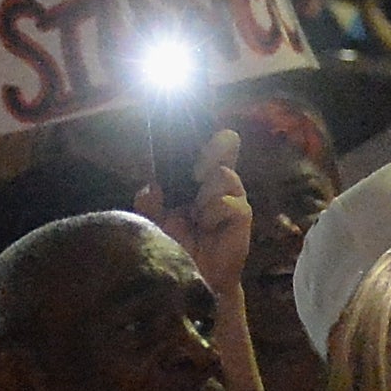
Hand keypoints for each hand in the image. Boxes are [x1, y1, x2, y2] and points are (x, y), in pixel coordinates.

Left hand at [136, 129, 252, 295]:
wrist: (192, 281)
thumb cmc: (174, 249)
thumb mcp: (152, 225)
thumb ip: (148, 205)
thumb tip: (152, 186)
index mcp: (190, 178)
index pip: (198, 145)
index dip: (200, 129)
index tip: (194, 109)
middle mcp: (212, 182)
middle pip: (223, 145)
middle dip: (213, 148)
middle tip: (197, 169)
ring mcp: (229, 196)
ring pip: (223, 174)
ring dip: (205, 195)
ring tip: (196, 216)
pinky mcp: (241, 215)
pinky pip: (229, 202)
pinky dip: (213, 213)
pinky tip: (207, 227)